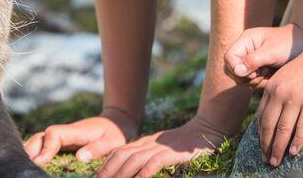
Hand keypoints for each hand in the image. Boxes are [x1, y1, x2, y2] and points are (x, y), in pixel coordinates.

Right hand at [23, 108, 137, 165]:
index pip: (54, 134)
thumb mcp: (112, 141)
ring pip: (39, 142)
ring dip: (30, 152)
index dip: (46, 146)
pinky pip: (43, 147)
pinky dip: (35, 154)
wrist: (115, 124)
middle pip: (40, 137)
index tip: (41, 161)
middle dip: (30, 149)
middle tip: (23, 166)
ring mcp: (61, 139)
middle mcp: (64, 133)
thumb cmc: (114, 134)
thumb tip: (80, 157)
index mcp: (75, 131)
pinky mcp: (60, 145)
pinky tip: (31, 165)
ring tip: (23, 166)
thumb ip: (97, 148)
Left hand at [95, 116, 231, 177]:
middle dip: (107, 170)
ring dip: (121, 174)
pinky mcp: (172, 153)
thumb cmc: (183, 144)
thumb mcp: (160, 149)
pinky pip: (154, 162)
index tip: (96, 176)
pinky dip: (144, 172)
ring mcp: (160, 147)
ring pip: (134, 160)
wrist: (206, 129)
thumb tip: (133, 171)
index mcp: (144, 143)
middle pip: (121, 155)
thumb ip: (146, 158)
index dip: (104, 164)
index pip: (118, 152)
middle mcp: (148, 144)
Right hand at [224, 23, 302, 88]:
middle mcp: (246, 50)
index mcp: (246, 40)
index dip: (237, 69)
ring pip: (242, 80)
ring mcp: (251, 61)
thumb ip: (254, 60)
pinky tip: (273, 77)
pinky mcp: (258, 70)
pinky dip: (262, 84)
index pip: (229, 58)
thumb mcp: (273, 52)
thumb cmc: (290, 44)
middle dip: (247, 77)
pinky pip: (252, 83)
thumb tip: (237, 71)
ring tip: (271, 74)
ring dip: (256, 81)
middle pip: (232, 71)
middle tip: (264, 74)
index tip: (254, 72)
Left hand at [256, 50, 302, 167]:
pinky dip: (297, 141)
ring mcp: (296, 99)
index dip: (260, 134)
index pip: (261, 116)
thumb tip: (275, 115)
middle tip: (265, 160)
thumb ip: (278, 93)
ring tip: (275, 162)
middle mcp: (280, 94)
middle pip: (269, 125)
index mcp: (272, 88)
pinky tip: (294, 152)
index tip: (261, 146)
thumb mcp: (285, 76)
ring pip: (283, 129)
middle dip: (266, 146)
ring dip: (278, 148)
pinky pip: (302, 127)